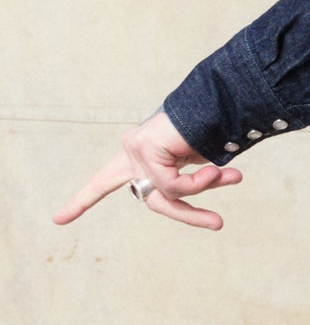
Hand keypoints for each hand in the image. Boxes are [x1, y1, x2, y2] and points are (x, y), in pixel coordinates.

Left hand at [52, 111, 241, 232]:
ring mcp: (134, 150)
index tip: (58, 219)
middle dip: (189, 215)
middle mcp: (131, 153)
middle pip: (154, 198)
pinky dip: (199, 184)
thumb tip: (206, 216)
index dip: (84, 200)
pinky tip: (218, 171)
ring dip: (203, 196)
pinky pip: (172, 185)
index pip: (105, 181)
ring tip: (236, 178)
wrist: (216, 99)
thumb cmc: (210, 126)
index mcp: (138, 155)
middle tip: (218, 224)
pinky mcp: (142, 148)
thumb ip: (191, 185)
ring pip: (166, 195)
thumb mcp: (198, 163)